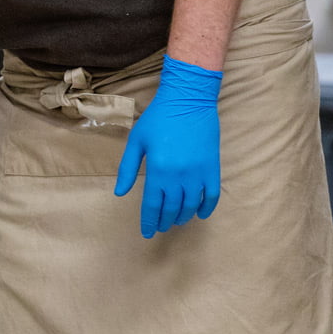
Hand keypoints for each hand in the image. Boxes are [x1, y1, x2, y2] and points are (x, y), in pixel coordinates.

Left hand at [114, 55, 222, 237]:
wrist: (188, 100)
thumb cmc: (158, 118)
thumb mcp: (137, 141)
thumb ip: (127, 169)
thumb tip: (119, 193)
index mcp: (158, 170)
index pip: (152, 205)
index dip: (149, 221)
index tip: (147, 233)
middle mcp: (179, 176)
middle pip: (172, 208)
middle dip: (165, 221)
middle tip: (160, 227)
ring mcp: (198, 173)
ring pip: (191, 205)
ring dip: (183, 216)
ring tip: (176, 221)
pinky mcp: (213, 168)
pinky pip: (212, 196)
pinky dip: (206, 208)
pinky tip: (199, 214)